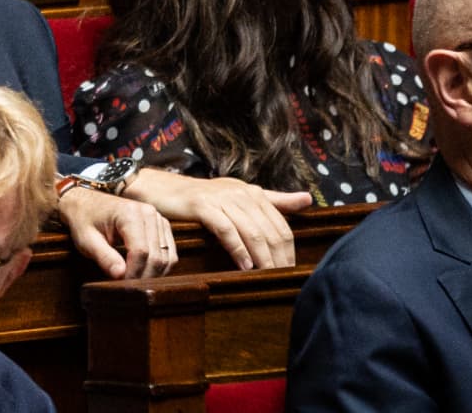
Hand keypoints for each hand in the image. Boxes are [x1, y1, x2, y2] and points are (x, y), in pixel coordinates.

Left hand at [57, 187, 174, 279]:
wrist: (85, 203)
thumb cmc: (84, 220)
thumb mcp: (86, 240)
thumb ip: (104, 257)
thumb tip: (120, 276)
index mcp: (129, 213)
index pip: (140, 252)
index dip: (133, 273)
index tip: (121, 283)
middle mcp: (148, 213)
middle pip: (156, 256)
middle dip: (143, 276)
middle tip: (127, 286)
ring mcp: (158, 218)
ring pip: (167, 257)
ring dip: (153, 274)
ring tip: (134, 279)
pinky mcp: (162, 226)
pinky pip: (169, 253)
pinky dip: (160, 266)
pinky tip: (143, 271)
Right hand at [125, 168, 310, 270]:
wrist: (163, 189)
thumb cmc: (203, 198)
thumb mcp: (240, 196)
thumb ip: (275, 200)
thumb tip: (308, 199)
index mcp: (254, 193)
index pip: (282, 226)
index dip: (289, 252)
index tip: (291, 274)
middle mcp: (241, 194)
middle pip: (270, 231)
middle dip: (279, 259)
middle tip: (282, 282)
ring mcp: (222, 199)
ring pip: (252, 232)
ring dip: (262, 258)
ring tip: (267, 277)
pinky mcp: (203, 206)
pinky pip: (226, 230)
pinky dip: (237, 249)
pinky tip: (243, 266)